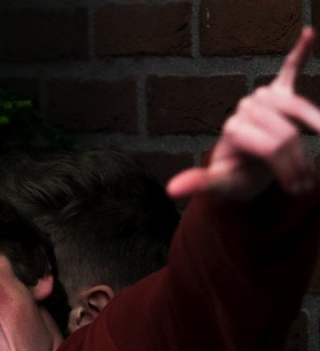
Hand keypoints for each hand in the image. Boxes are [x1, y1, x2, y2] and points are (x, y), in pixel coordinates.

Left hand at [167, 27, 319, 200]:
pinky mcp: (276, 93)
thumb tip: (170, 191)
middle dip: (297, 161)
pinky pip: (289, 70)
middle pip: (286, 134)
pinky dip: (299, 52)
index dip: (287, 169)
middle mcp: (245, 109)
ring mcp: (261, 100)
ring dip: (311, 128)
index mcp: (232, 128)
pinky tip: (309, 34)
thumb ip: (199, 184)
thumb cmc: (234, 178)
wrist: (241, 169)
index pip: (270, 146)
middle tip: (302, 184)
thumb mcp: (218, 185)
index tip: (295, 189)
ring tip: (311, 161)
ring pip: (297, 108)